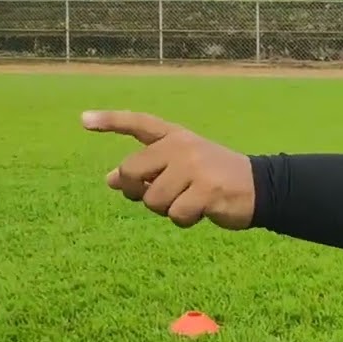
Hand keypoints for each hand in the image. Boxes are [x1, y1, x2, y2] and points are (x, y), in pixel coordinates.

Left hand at [82, 110, 255, 229]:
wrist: (260, 187)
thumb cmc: (213, 178)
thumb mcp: (180, 168)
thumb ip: (149, 170)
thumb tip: (111, 180)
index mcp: (175, 137)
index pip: (139, 124)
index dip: (110, 121)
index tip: (83, 120)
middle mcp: (182, 146)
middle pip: (132, 173)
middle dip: (140, 192)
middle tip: (164, 195)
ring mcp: (195, 166)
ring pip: (153, 200)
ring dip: (167, 210)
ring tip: (190, 201)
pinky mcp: (207, 189)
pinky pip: (176, 215)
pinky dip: (185, 220)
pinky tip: (202, 211)